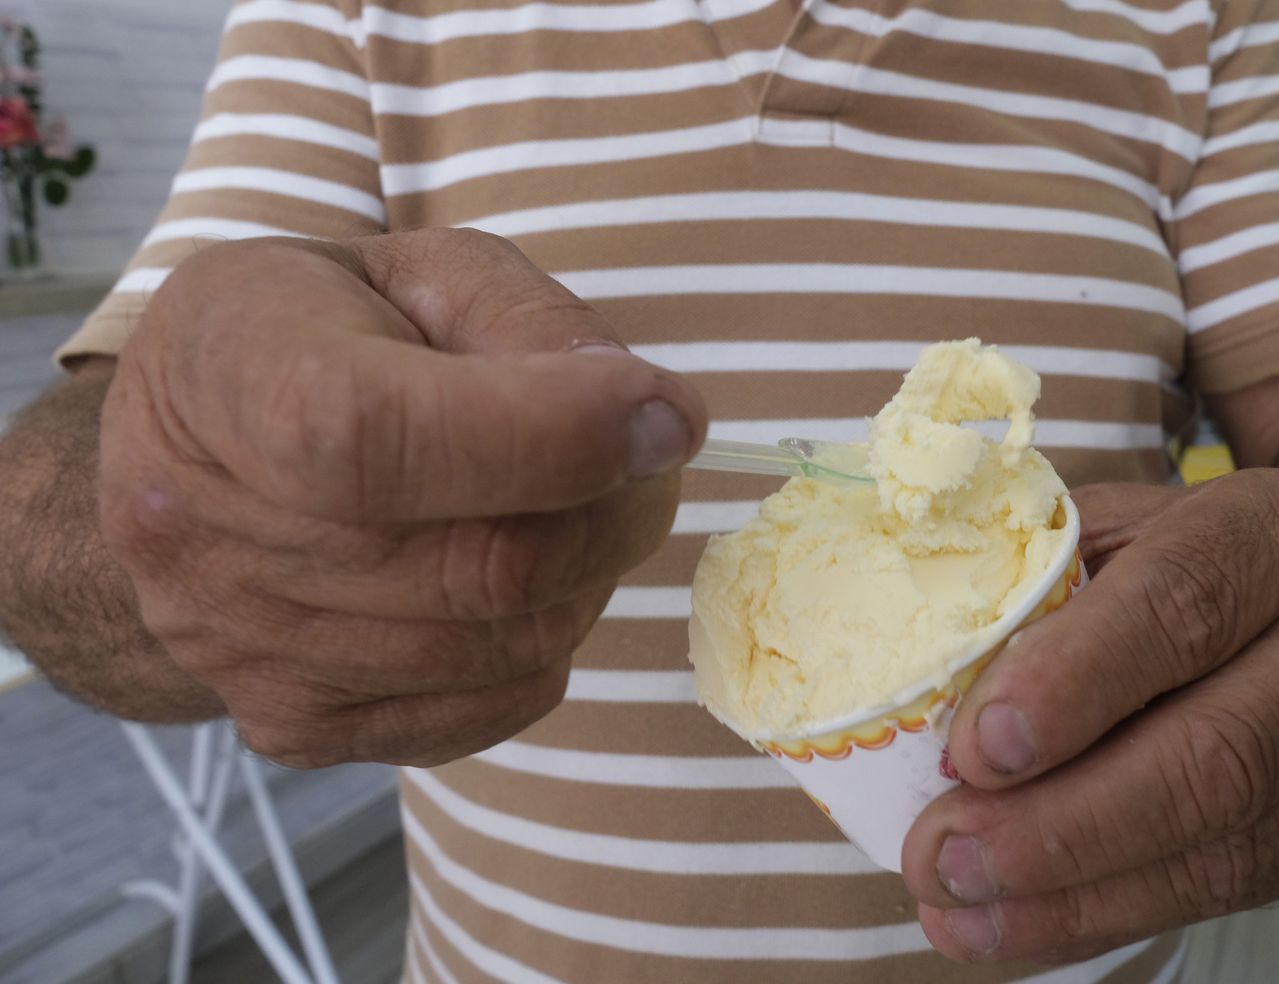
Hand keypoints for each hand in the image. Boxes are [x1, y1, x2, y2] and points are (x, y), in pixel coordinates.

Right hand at [99, 229, 706, 767]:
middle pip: (485, 564)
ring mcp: (244, 650)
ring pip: (513, 645)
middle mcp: (202, 534)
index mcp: (228, 371)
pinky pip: (496, 705)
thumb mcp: (423, 270)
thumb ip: (533, 326)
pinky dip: (545, 640)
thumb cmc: (330, 336)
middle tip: (648, 455)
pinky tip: (513, 575)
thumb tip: (656, 426)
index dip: (550, 435)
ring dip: (591, 574)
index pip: (378, 437)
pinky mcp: (295, 725)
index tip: (667, 411)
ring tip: (569, 505)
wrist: (193, 455)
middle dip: (617, 507)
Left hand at [902, 470, 1278, 962]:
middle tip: (944, 853)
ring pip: (1224, 848)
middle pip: (1217, 754)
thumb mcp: (1116, 525)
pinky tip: (1013, 923)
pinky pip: (1222, 894)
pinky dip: (1101, 917)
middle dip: (1063, 823)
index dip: (1074, 683)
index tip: (974, 748)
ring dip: (1072, 893)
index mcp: (1275, 531)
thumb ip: (1033, 581)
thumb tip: (912, 678)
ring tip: (957, 901)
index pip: (1181, 604)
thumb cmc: (1188, 555)